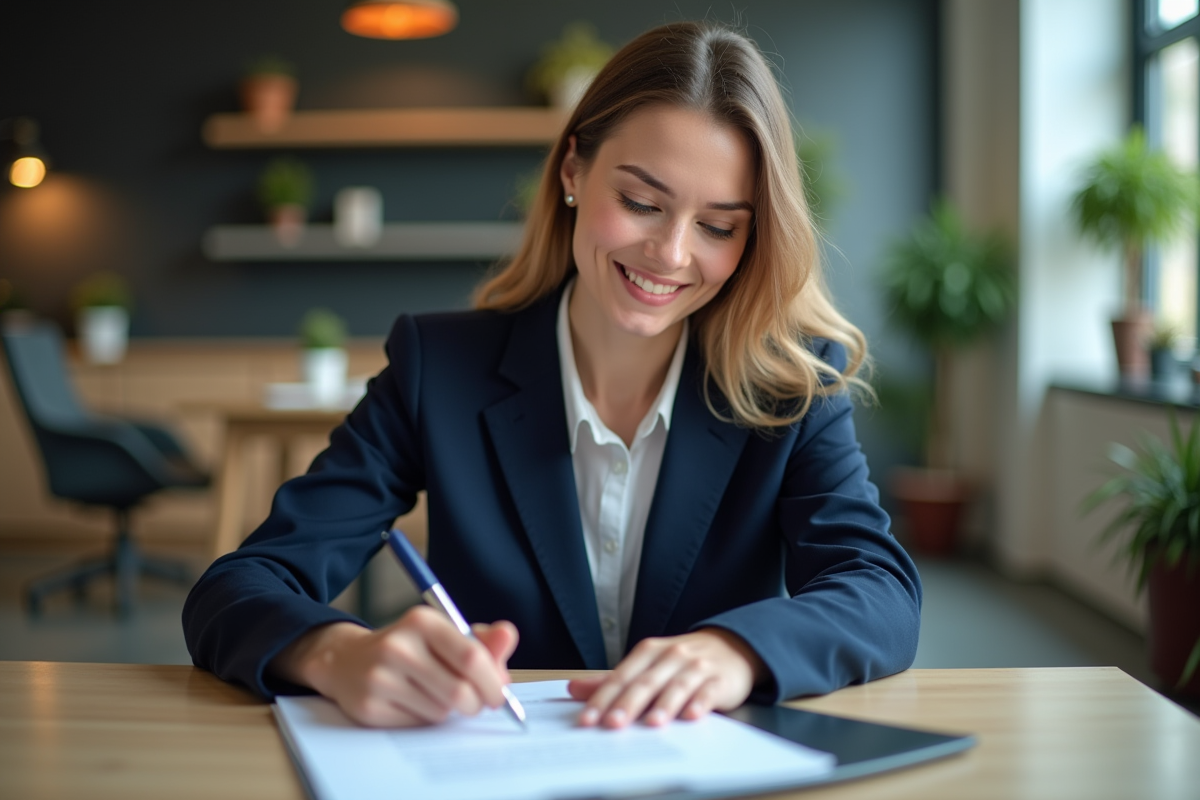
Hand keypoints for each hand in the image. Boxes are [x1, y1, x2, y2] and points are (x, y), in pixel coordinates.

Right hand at [271, 607, 518, 727]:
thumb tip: (509, 635)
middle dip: (476, 703)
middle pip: (459, 691)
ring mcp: (380, 677)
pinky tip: (414, 703)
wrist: (348, 660)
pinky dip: (426, 719)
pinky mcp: (369, 706)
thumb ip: (481, 640)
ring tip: (437, 695)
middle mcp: (398, 645)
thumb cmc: (410, 647)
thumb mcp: (443, 634)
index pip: (471, 657)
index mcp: (422, 621)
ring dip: (449, 711)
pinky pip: (418, 724)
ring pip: (441, 711)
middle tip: (476, 703)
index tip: (499, 694)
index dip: (492, 682)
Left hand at [567, 628, 764, 728]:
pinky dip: (700, 703)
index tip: (586, 719)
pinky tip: (692, 716)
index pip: (621, 677)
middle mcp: (671, 655)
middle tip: (613, 724)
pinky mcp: (720, 679)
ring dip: (665, 704)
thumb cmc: (682, 661)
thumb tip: (574, 689)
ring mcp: (697, 666)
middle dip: (628, 704)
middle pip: (646, 682)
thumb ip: (612, 679)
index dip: (602, 698)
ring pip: (677, 685)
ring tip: (652, 723)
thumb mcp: (647, 664)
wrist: (731, 646)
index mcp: (648, 652)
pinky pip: (709, 691)